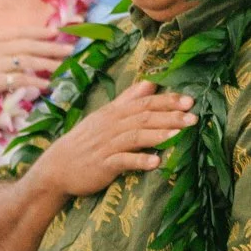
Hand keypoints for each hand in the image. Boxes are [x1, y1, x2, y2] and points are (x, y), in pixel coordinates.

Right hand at [0, 28, 73, 112]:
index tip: (57, 32)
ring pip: (29, 61)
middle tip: (69, 48)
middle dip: (52, 47)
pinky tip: (46, 85)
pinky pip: (20, 80)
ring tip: (63, 65)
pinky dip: (35, 82)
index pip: (21, 32)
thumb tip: (2, 49)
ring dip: (49, 63)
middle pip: (30, 45)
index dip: (41, 32)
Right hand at [34, 80, 195, 199]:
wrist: (56, 168)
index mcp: (113, 113)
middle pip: (143, 117)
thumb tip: (150, 83)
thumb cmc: (85, 142)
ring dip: (159, 135)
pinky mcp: (102, 165)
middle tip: (193, 118)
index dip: (166, 101)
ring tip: (179, 135)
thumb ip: (127, 100)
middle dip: (169, 116)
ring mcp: (106, 145)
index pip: (143, 102)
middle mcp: (111, 126)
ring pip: (136, 136)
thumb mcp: (104, 117)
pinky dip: (139, 160)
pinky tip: (155, 162)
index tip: (188, 101)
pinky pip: (123, 161)